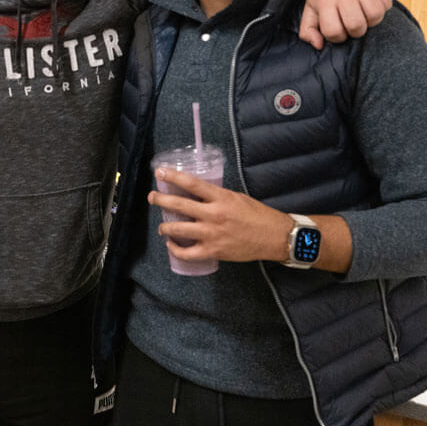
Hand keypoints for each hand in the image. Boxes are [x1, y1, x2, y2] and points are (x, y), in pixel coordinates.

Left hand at [149, 168, 289, 262]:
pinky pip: (186, 253)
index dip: (173, 177)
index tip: (159, 172)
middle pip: (179, 206)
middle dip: (161, 200)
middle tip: (152, 197)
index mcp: (221, 198)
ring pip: (178, 230)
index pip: (192, 184)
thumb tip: (197, 195)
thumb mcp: (237, 197)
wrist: (274, 237)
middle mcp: (214, 215)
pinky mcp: (213, 251)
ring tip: (161, 227)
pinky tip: (171, 244)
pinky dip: (175, 249)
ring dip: (164, 227)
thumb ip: (217, 197)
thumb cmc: (258, 215)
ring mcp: (212, 234)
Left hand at [300, 0, 391, 48]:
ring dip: (372, 21)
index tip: (339, 29)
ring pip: (375, 16)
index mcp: (325, 2)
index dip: (338, 37)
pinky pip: (387, 4)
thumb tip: (319, 45)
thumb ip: (308, 30)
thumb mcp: (310, 8)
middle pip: (357, 26)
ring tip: (365, 15)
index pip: (334, 32)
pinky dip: (383, 8)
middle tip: (353, 23)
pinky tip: (373, 4)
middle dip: (356, 31)